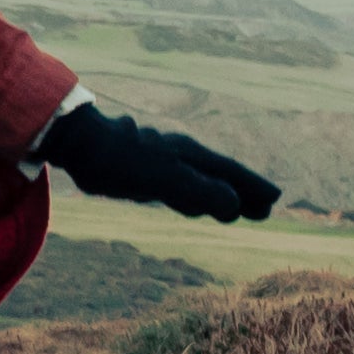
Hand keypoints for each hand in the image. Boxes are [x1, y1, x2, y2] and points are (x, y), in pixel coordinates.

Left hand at [35, 101, 281, 223]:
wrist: (79, 143)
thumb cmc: (121, 162)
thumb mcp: (166, 180)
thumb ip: (200, 192)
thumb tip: (234, 205)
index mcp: (190, 156)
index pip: (230, 174)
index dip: (252, 189)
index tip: (273, 201)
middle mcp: (179, 154)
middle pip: (219, 176)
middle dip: (242, 192)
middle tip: (264, 210)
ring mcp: (161, 159)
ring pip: (200, 179)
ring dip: (219, 194)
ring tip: (235, 209)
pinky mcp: (141, 168)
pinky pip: (178, 184)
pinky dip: (193, 195)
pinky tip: (186, 201)